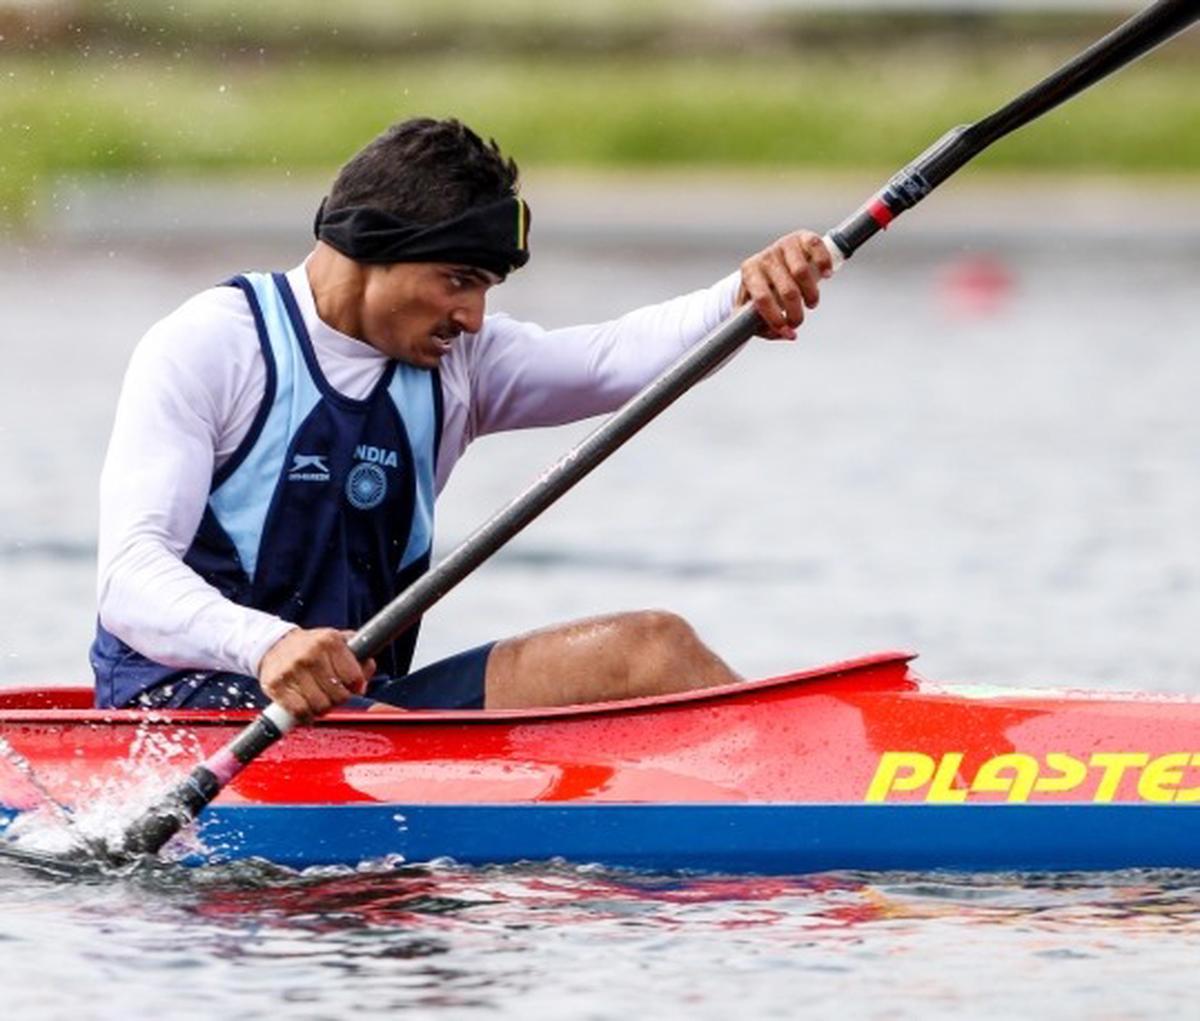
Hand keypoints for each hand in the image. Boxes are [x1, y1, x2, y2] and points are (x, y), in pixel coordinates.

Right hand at [258, 627, 375, 721]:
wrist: (275, 645)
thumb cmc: (312, 646)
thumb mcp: (339, 642)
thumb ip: (360, 656)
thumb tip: (365, 676)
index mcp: (330, 641)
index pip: (354, 677)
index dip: (356, 686)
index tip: (351, 686)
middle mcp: (311, 654)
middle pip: (338, 695)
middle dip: (339, 698)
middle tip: (334, 693)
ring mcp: (292, 670)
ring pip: (320, 706)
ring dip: (323, 708)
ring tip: (320, 699)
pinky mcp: (276, 686)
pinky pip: (300, 712)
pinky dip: (307, 715)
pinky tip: (307, 707)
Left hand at [737, 230, 832, 339]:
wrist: (769, 263)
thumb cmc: (761, 290)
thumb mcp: (753, 309)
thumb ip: (764, 326)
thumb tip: (787, 334)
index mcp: (749, 272)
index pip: (762, 298)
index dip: (775, 318)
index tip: (786, 331)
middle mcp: (765, 257)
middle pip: (787, 290)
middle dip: (795, 313)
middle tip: (798, 321)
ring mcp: (783, 245)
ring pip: (802, 272)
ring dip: (811, 294)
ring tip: (811, 303)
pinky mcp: (801, 237)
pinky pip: (816, 246)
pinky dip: (824, 262)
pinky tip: (826, 275)